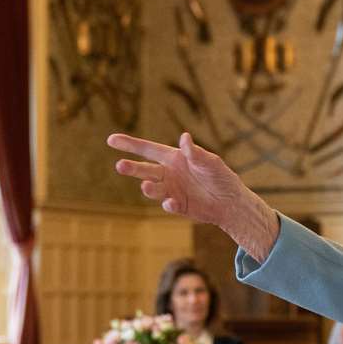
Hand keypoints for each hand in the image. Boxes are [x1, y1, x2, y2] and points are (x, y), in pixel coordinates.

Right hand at [108, 131, 252, 223]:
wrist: (231, 202)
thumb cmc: (221, 177)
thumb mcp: (210, 162)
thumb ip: (195, 152)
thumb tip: (184, 137)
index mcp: (173, 158)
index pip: (148, 150)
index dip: (130, 144)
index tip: (111, 140)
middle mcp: (168, 174)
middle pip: (145, 169)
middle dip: (132, 168)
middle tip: (120, 165)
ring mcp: (171, 190)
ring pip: (153, 188)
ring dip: (148, 187)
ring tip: (145, 185)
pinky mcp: (178, 206)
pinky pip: (169, 205)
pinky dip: (168, 205)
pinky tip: (170, 203)